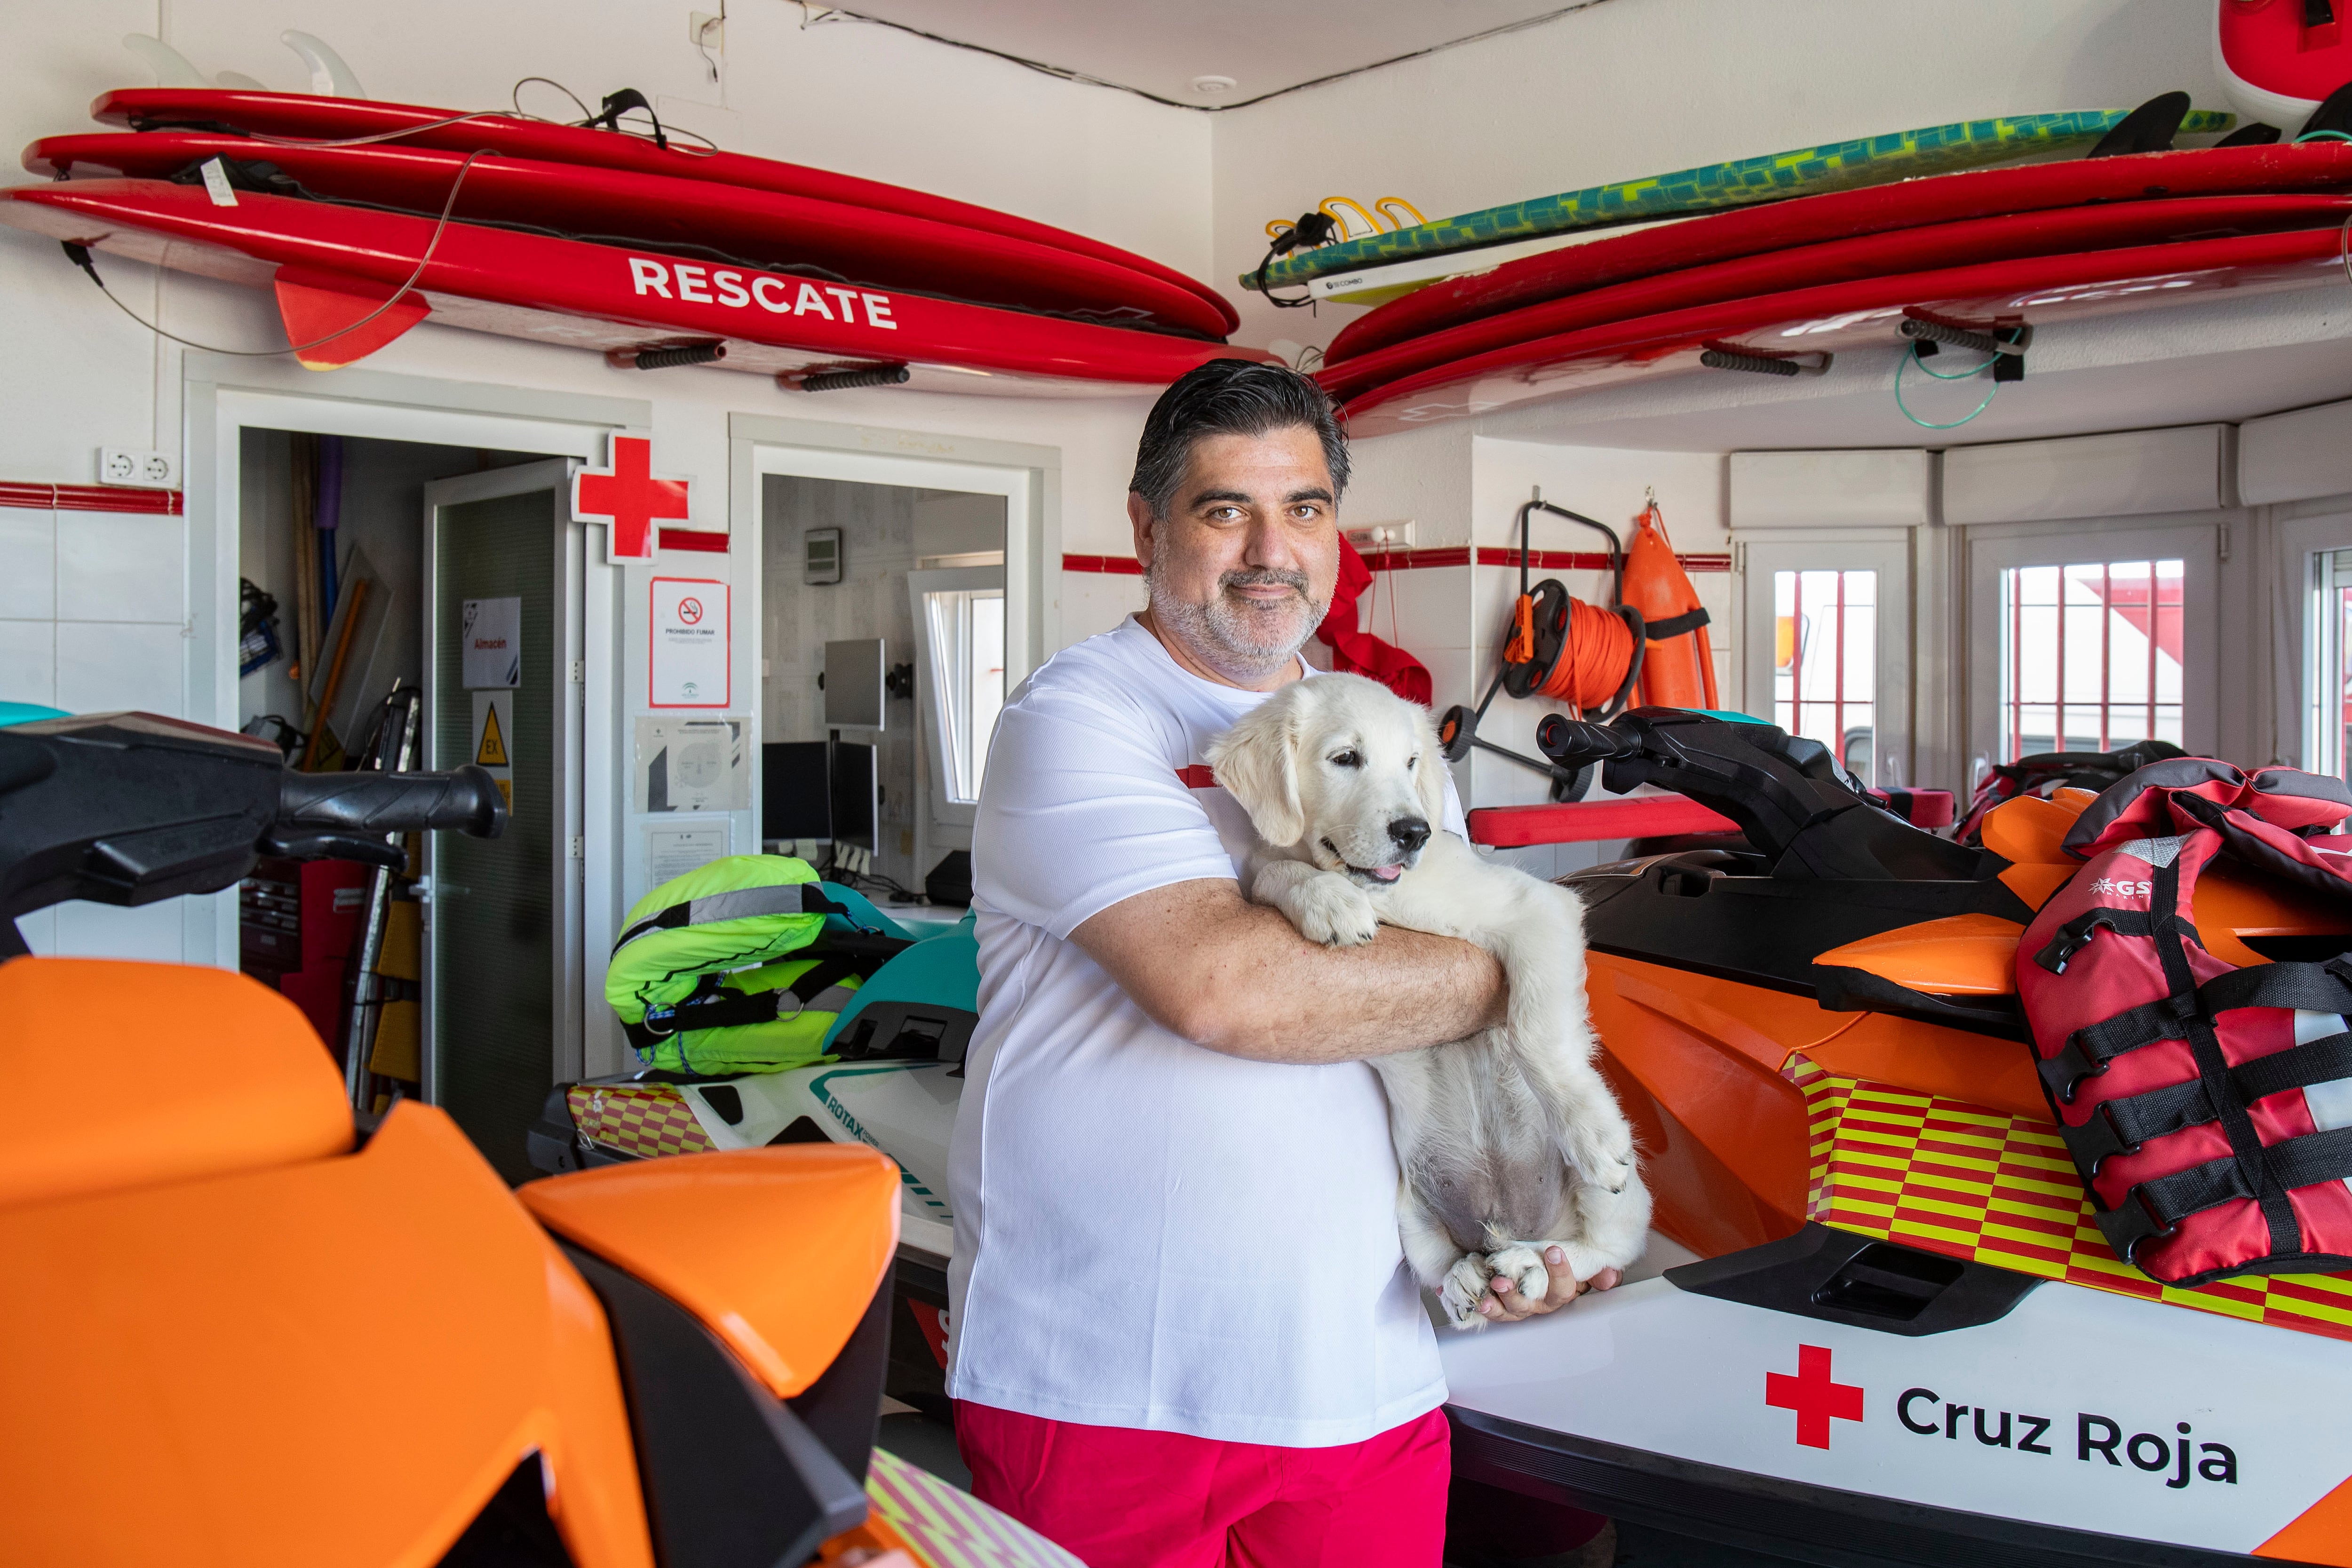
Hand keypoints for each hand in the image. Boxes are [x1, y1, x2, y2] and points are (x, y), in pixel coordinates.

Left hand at [1478, 1246, 1622, 1322]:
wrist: (1532, 1262)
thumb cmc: (1554, 1261)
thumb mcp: (1579, 1261)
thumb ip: (1596, 1268)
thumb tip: (1610, 1276)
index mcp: (1560, 1292)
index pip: (1564, 1288)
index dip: (1560, 1272)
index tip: (1553, 1251)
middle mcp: (1540, 1303)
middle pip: (1531, 1305)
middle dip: (1516, 1295)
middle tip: (1503, 1281)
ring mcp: (1520, 1306)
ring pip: (1511, 1310)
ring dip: (1500, 1301)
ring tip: (1492, 1286)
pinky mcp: (1502, 1305)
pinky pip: (1494, 1311)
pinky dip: (1486, 1306)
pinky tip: (1480, 1301)